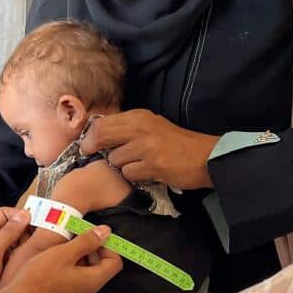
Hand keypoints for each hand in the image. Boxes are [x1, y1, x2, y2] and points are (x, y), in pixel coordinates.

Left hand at [0, 207, 30, 292]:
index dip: (19, 214)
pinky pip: (16, 256)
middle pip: (13, 227)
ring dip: (26, 245)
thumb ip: (8, 232)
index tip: (34, 223)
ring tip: (36, 252)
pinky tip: (30, 263)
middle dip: (26, 231)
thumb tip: (24, 214)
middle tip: (38, 239)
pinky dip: (23, 256)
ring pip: (16, 242)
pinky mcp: (2, 266)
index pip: (5, 213)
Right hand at [1, 226, 122, 292]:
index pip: (115, 262)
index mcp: (93, 280)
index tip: (95, 236)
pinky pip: (75, 279)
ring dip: (81, 257)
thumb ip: (87, 241)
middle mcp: (88, 290)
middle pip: (102, 267)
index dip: (109, 247)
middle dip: (94, 249)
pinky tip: (56, 259)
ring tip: (65, 246)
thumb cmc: (39, 278)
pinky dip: (71, 266)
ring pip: (87, 272)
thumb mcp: (64, 252)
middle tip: (78, 237)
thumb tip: (105, 232)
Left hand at [80, 110, 219, 190]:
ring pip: (115, 159)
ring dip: (121, 166)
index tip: (87, 145)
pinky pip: (129, 174)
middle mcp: (141, 128)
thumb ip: (128, 128)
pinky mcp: (153, 165)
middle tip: (93, 155)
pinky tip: (147, 173)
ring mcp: (147, 147)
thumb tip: (97, 135)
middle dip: (93, 148)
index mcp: (139, 116)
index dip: (90, 136)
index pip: (102, 123)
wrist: (205, 157)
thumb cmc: (176, 143)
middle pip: (102, 136)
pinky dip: (134, 176)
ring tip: (137, 165)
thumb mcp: (152, 126)